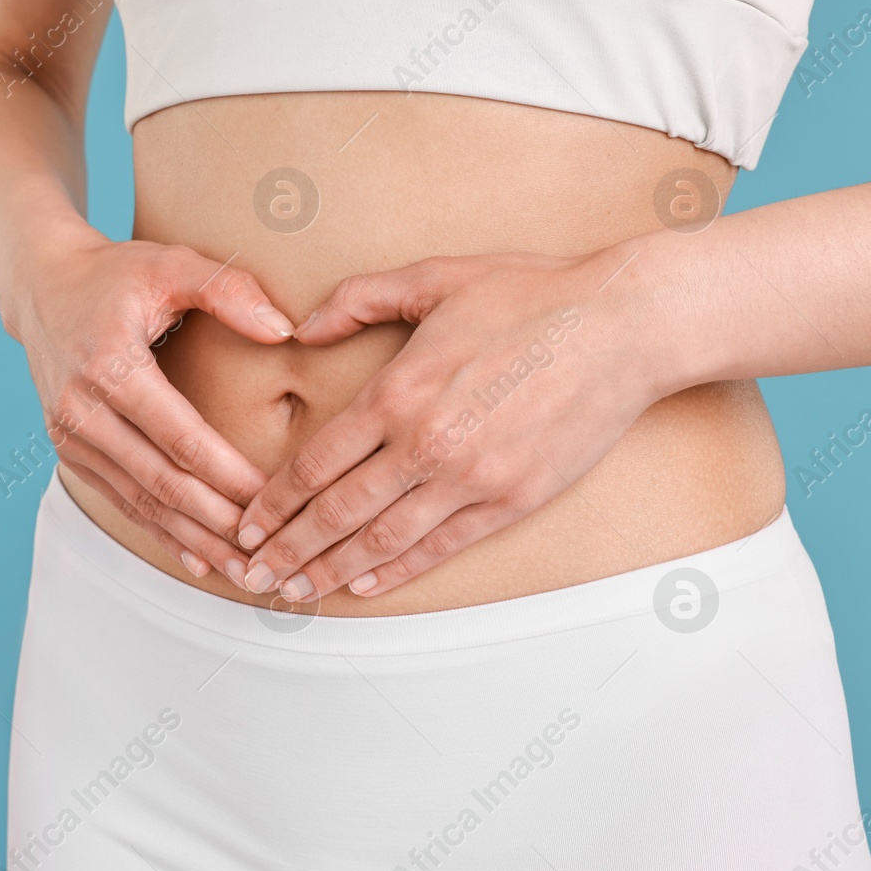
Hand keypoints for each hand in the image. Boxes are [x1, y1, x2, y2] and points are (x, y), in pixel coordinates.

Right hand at [12, 230, 295, 579]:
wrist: (41, 285)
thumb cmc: (115, 274)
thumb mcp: (171, 263)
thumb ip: (228, 289)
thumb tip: (283, 329)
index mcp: (109, 365)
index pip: (179, 436)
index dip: (227, 475)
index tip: (273, 500)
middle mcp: (81, 408)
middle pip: (160, 481)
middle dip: (216, 523)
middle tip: (268, 553)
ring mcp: (69, 435)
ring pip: (141, 501)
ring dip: (194, 538)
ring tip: (244, 570)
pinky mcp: (68, 450)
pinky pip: (121, 499)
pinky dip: (161, 531)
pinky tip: (200, 557)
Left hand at [235, 247, 661, 601]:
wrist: (623, 325)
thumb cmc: (531, 294)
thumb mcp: (433, 278)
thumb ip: (358, 300)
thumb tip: (302, 327)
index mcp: (397, 393)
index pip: (315, 463)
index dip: (273, 501)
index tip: (247, 522)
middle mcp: (425, 444)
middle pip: (335, 513)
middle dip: (286, 549)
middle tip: (251, 573)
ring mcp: (470, 478)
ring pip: (381, 540)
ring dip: (331, 571)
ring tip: (295, 592)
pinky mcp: (512, 499)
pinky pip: (441, 546)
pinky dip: (397, 571)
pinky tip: (364, 586)